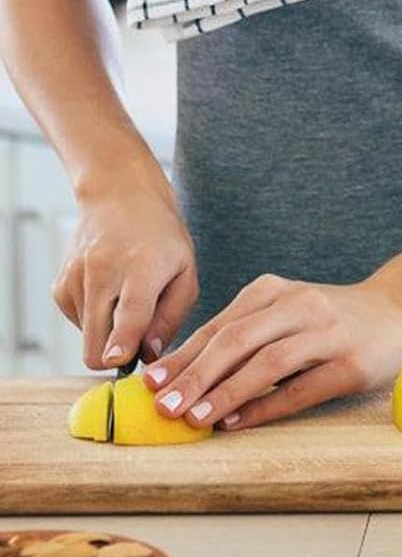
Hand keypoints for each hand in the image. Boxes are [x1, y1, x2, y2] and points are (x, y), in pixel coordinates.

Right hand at [53, 171, 197, 370]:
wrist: (120, 196)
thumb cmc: (160, 236)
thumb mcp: (186, 270)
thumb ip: (172, 316)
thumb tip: (149, 354)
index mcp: (142, 267)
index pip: (129, 314)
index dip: (122, 343)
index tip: (117, 359)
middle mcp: (103, 272)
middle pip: (97, 341)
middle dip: (114, 354)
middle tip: (137, 337)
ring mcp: (76, 278)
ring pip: (88, 337)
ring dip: (108, 329)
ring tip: (127, 295)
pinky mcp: (60, 286)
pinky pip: (79, 323)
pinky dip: (96, 316)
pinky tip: (110, 289)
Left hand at [141, 274, 401, 432]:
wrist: (400, 308)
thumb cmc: (329, 318)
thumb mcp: (284, 311)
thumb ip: (243, 334)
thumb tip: (180, 377)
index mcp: (277, 290)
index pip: (220, 325)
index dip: (183, 355)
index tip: (149, 385)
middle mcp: (301, 306)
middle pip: (239, 340)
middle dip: (196, 375)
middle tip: (163, 407)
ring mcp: (329, 333)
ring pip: (268, 362)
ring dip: (227, 392)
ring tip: (195, 419)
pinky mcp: (350, 363)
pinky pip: (301, 388)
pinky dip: (266, 406)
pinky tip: (238, 422)